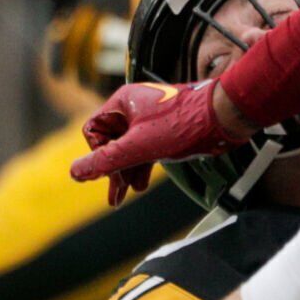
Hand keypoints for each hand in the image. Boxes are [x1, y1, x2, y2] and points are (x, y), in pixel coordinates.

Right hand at [72, 79, 244, 206]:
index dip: (97, 153)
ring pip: (129, 148)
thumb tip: (74, 172)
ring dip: (126, 172)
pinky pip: (145, 149)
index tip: (107, 171)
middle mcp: (134, 108)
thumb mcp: (139, 146)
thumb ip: (106, 160)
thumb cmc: (185, 123)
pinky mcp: (166, 131)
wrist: (225, 117)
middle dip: (111, 170)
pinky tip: (140, 184)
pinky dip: (141, 167)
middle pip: (111, 142)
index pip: (93, 130)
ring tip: (124, 196)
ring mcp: (150, 119)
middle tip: (114, 197)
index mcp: (122, 102)